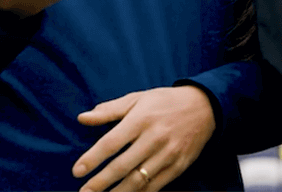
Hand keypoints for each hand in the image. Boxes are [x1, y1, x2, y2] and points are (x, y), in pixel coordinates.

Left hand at [72, 86, 216, 191]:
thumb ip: (109, 110)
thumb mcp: (137, 99)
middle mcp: (154, 138)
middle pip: (122, 166)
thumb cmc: (164, 102)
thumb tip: (82, 118)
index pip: (111, 142)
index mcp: (141, 119)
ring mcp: (167, 155)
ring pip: (138, 180)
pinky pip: (155, 186)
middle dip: (100, 182)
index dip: (93, 158)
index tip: (77, 171)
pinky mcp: (178, 166)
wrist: (204, 107)